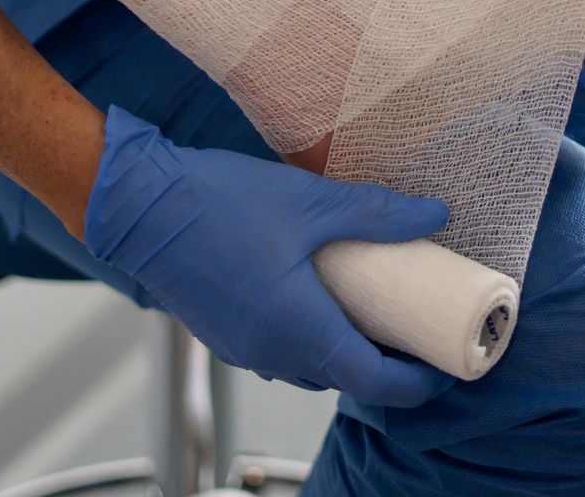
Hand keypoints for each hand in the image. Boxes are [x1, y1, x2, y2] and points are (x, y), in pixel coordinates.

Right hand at [84, 106, 454, 405]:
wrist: (135, 206)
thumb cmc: (217, 204)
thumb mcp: (310, 201)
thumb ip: (377, 213)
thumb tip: (436, 215)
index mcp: (301, 331)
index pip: (377, 383)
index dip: (421, 382)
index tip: (450, 365)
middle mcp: (272, 353)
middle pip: (346, 379)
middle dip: (389, 364)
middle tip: (421, 329)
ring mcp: (244, 348)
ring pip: (312, 367)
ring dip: (348, 350)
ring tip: (378, 309)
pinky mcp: (223, 333)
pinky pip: (281, 350)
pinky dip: (313, 337)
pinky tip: (323, 294)